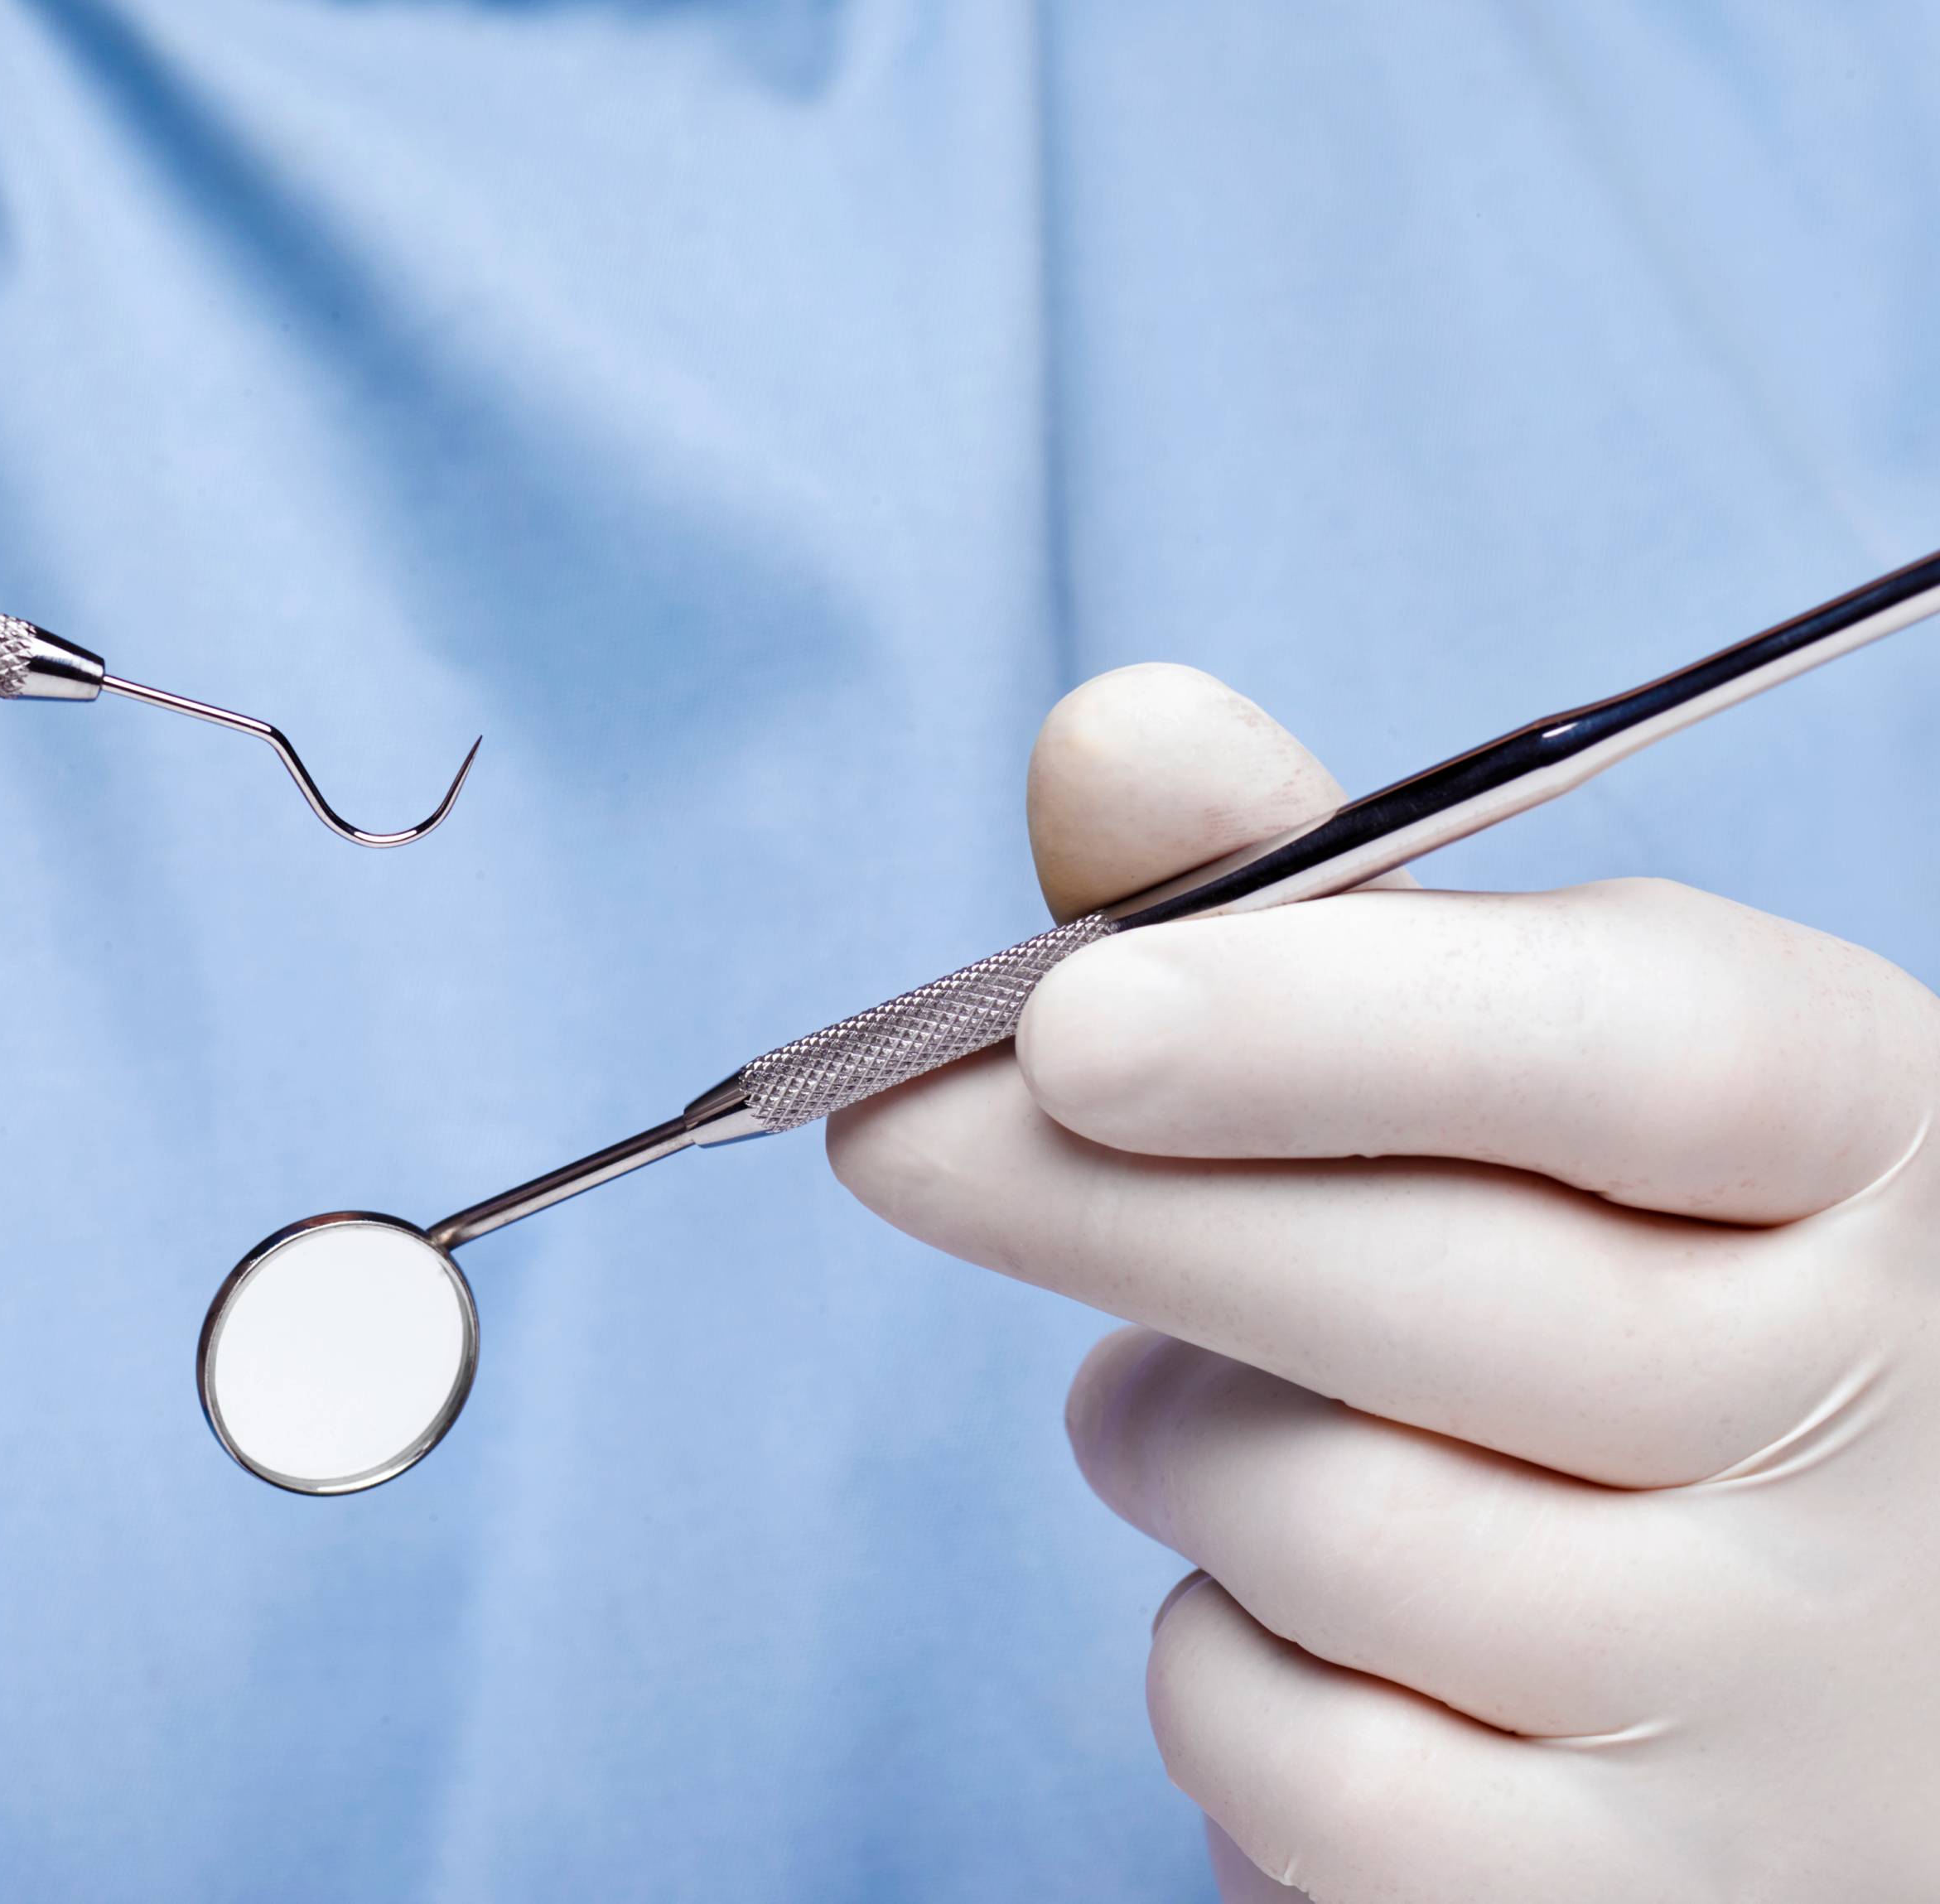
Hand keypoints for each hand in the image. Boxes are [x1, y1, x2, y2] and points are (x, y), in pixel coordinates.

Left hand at [831, 664, 1939, 1900]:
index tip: (1071, 1007)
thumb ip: (1327, 922)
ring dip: (1181, 1449)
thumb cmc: (1638, 1312)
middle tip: (895, 1130)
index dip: (1339, 1020)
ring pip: (1321, 1526)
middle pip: (1425, 1292)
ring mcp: (1782, 1692)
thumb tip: (1110, 744)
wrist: (1855, 1678)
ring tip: (1232, 1414)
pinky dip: (1225, 1682)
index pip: (1652, 1056)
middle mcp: (1883, 1420)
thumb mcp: (1558, 1095)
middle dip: (1102, 1200)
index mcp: (1876, 1149)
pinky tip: (1303, 1625)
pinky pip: (1301, 1769)